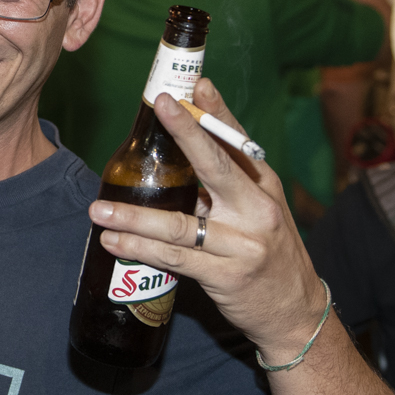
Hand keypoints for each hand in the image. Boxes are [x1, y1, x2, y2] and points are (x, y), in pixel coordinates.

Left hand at [90, 78, 328, 362]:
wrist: (295, 310)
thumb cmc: (266, 250)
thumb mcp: (257, 209)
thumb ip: (225, 182)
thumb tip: (182, 142)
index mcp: (262, 186)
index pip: (237, 142)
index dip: (216, 112)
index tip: (194, 84)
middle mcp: (256, 209)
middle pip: (216, 166)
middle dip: (186, 133)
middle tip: (159, 106)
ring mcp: (243, 244)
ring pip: (179, 224)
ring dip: (133, 217)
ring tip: (99, 211)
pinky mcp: (228, 276)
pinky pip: (175, 258)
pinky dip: (140, 249)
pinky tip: (114, 242)